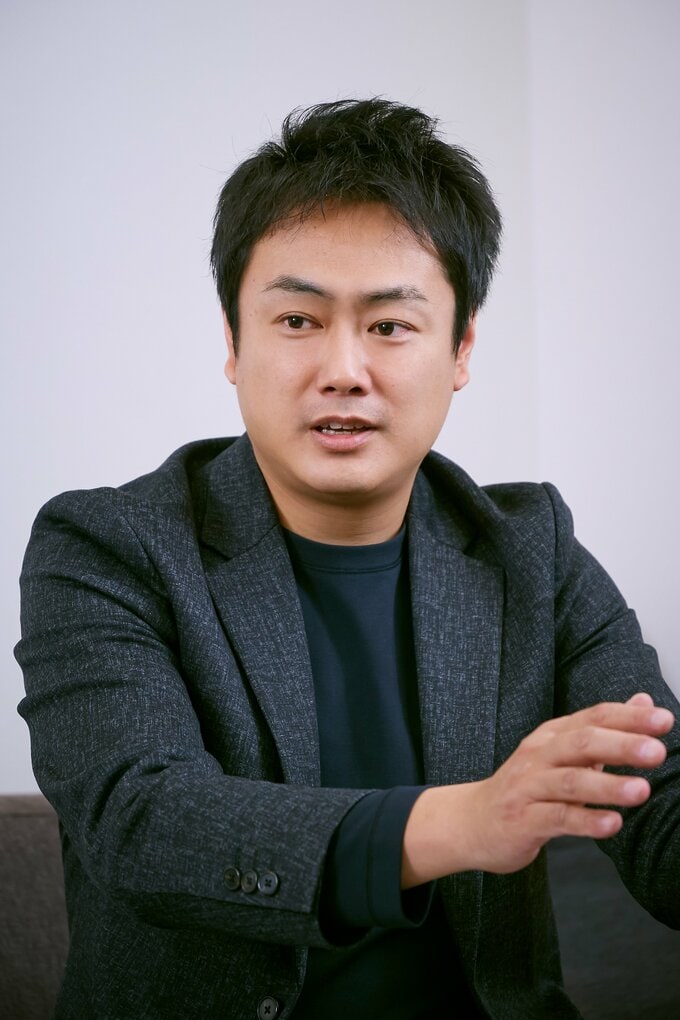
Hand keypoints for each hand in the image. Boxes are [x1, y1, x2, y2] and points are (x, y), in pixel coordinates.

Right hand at [402, 694, 674, 885]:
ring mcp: (529, 787)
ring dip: (607, 786)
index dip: (628, 718)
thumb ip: (604, 729)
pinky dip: (586, 821)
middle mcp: (540, 756)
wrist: (472, 821)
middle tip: (657, 751)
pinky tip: (611, 824)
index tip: (664, 720)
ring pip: (570, 782)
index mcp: (552, 736)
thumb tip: (645, 701)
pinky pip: (557, 819)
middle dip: (621, 745)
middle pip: (581, 743)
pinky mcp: (523, 820)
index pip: (593, 718)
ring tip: (641, 790)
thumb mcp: (562, 752)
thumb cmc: (527, 787)